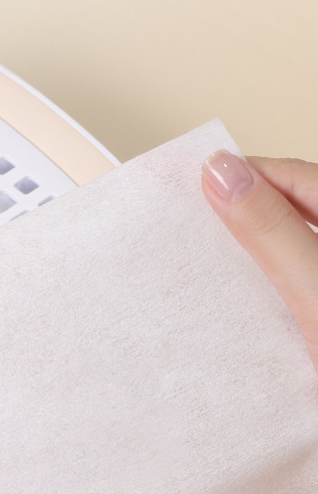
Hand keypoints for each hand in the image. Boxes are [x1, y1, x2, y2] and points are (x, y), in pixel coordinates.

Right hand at [202, 152, 317, 371]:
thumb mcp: (316, 290)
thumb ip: (273, 230)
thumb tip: (222, 173)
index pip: (293, 177)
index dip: (243, 176)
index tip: (191, 185)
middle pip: (288, 210)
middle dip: (238, 214)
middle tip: (189, 224)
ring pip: (284, 252)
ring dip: (244, 256)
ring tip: (202, 263)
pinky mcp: (314, 320)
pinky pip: (285, 289)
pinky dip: (256, 291)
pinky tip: (235, 304)